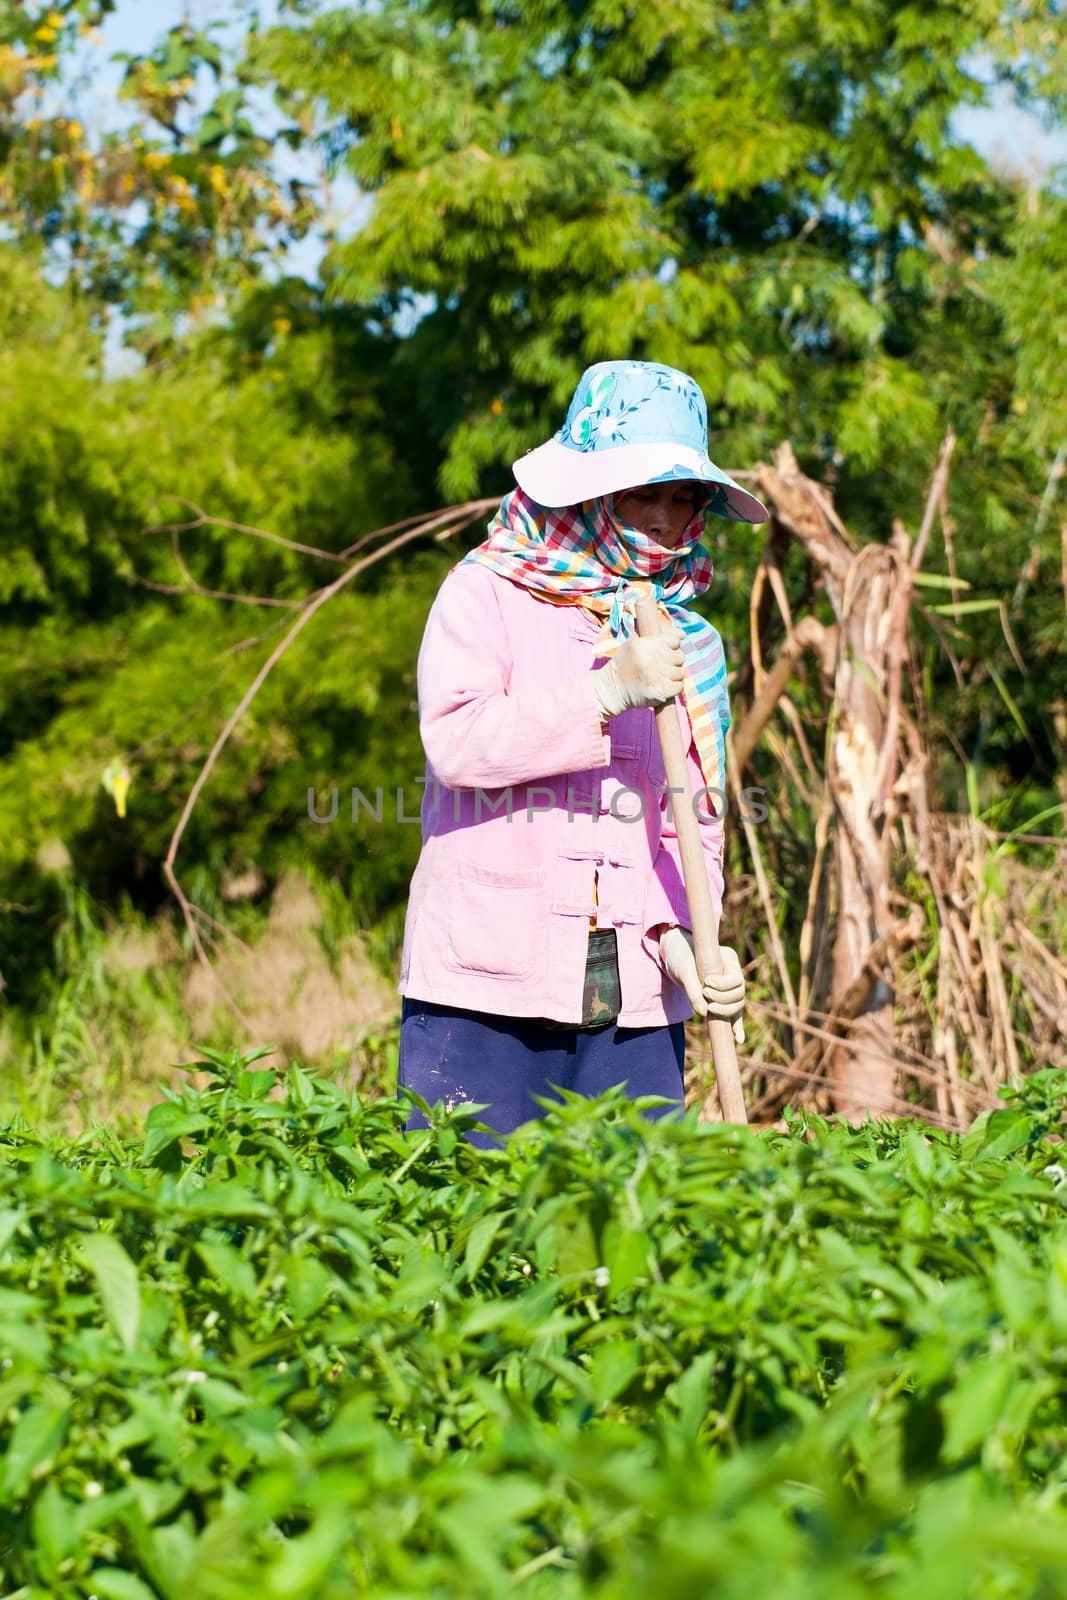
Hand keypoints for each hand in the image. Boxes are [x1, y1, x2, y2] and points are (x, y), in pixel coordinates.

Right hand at [592, 629, 685, 719]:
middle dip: (672, 662)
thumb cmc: (624, 665)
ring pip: (681, 672)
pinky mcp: (661, 691)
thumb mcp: (634, 643)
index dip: (671, 647)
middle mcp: (653, 658)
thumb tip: (683, 634)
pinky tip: (662, 687)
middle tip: (660, 668)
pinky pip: (679, 686)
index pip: (675, 640)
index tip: (662, 653)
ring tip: (659, 678)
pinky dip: (674, 688)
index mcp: (646, 644)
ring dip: (673, 676)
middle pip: (680, 656)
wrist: (611, 689)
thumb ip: (657, 635)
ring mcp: (658, 675)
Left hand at [656, 926, 745, 1042]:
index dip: (723, 985)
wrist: (674, 953)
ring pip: (737, 1005)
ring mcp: (729, 987)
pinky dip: (735, 1026)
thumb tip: (704, 1013)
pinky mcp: (722, 1000)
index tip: (706, 983)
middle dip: (723, 999)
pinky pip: (733, 1015)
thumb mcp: (683, 969)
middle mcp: (733, 973)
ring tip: (709, 1008)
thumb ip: (692, 989)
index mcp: (730, 959)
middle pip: (740, 994)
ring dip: (726, 1011)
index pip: (736, 978)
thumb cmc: (680, 956)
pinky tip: (738, 1039)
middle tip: (705, 994)